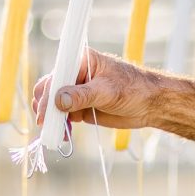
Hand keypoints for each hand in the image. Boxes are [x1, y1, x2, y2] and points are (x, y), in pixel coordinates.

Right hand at [30, 47, 161, 128]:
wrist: (150, 104)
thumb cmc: (133, 89)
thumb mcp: (107, 91)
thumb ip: (82, 96)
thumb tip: (58, 101)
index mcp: (80, 60)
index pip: (56, 75)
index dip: (47, 93)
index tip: (44, 112)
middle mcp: (74, 74)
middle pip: (49, 89)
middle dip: (45, 107)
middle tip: (46, 125)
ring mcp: (76, 91)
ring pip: (53, 104)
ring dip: (51, 118)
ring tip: (55, 132)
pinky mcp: (79, 106)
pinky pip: (62, 115)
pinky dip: (60, 125)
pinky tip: (64, 135)